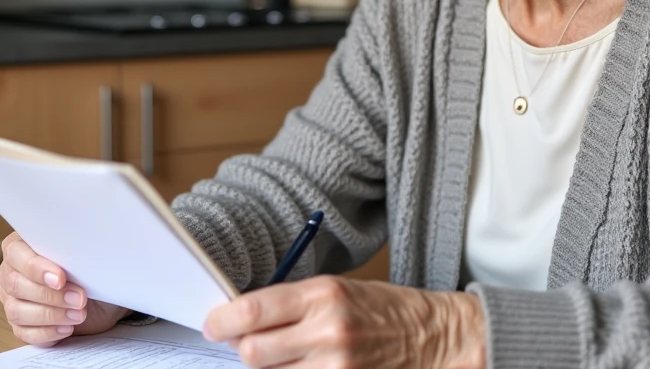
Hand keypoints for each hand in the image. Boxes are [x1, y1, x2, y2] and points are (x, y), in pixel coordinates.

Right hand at [0, 231, 129, 345]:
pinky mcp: (20, 325)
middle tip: (79, 298)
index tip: (61, 279)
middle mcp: (10, 272)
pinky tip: (67, 328)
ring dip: (51, 315)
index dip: (36, 268)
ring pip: (17, 311)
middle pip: (16, 285)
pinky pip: (25, 333)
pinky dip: (48, 332)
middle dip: (51, 295)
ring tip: (79, 314)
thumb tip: (75, 258)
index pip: (16, 254)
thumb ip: (71, 253)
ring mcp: (11, 300)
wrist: (99, 291)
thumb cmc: (87, 266)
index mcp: (20, 246)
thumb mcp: (83, 255)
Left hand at [202, 276, 484, 368]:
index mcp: (323, 295)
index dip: (223, 320)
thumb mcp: (338, 290)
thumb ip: (293, 303)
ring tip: (286, 355)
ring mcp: (336, 368)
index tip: (213, 324)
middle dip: (241, 349)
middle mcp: (327, 332)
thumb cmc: (385, 309)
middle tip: (243, 342)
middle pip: (253, 353)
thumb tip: (245, 317)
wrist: (436, 338)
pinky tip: (301, 367)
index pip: (253, 310)